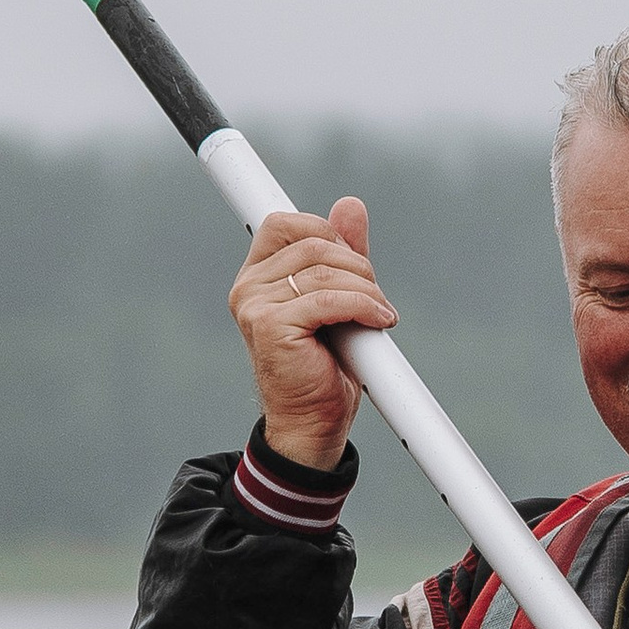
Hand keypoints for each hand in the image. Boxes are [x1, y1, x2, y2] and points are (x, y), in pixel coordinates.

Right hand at [230, 195, 396, 473]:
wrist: (313, 425)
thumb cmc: (325, 367)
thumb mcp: (338, 299)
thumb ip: (341, 254)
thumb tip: (351, 204)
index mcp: (257, 276)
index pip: (286, 223)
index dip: (326, 231)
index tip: (354, 261)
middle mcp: (248, 287)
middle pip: (313, 242)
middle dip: (356, 264)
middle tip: (376, 296)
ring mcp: (254, 305)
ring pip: (325, 270)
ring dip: (366, 288)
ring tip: (380, 313)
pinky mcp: (270, 325)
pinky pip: (329, 299)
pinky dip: (364, 305)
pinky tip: (380, 320)